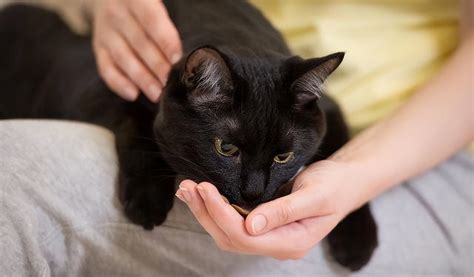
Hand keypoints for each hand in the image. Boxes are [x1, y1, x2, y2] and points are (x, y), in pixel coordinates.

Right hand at [90, 0, 181, 101]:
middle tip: (171, 84)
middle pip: (139, 43)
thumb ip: (165, 23)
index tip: (177, 60)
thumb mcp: (154, 3)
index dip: (165, 41)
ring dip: (142, 79)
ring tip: (158, 95)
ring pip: (124, 58)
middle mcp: (117, 13)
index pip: (152, 20)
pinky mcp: (98, 47)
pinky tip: (133, 94)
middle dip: (157, 67)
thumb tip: (179, 55)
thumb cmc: (146, 6)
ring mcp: (105, 31)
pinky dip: (118, 83)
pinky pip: (106, 68)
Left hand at [176, 160, 365, 258]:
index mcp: (292, 243)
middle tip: (187, 187)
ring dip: (206, 211)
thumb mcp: (314, 195)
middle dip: (206, 213)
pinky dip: (216, 209)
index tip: (205, 189)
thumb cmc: (334, 186)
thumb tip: (251, 225)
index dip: (222, 213)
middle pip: (231, 237)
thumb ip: (284, 211)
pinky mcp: (264, 225)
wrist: (345, 182)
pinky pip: (234, 222)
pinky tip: (203, 194)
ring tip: (187, 189)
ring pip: (229, 232)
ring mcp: (270, 237)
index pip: (246, 236)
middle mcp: (277, 245)